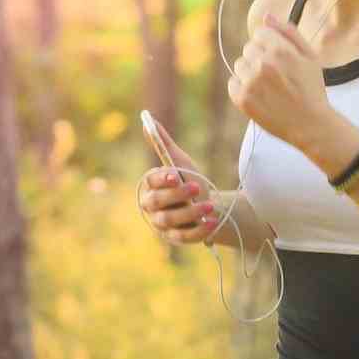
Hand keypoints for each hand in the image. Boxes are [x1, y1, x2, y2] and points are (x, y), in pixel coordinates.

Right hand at [139, 120, 218, 244]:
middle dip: (176, 195)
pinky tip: (212, 221)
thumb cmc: (190, 181)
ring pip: (170, 220)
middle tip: (196, 187)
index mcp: (151, 186)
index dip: (161, 179)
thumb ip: (164, 144)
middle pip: (157, 203)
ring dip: (190, 212)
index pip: (150, 182)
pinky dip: (198, 230)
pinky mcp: (175, 239)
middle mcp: (152, 207)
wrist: (208, 207)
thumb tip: (147, 119)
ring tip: (209, 206)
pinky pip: (184, 237)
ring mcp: (162, 225)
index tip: (175, 175)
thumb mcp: (181, 162)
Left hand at [227, 13, 333, 150]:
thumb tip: (266, 16)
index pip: (259, 34)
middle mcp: (263, 63)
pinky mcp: (242, 99)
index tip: (280, 60)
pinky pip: (233, 83)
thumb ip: (288, 32)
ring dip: (250, 73)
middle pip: (248, 49)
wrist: (310, 125)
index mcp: (280, 50)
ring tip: (269, 87)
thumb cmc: (311, 89)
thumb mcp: (309, 56)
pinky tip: (260, 96)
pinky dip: (242, 89)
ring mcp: (250, 82)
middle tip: (277, 77)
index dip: (270, 46)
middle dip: (260, 59)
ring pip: (239, 65)